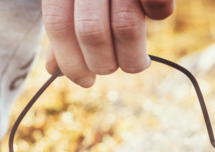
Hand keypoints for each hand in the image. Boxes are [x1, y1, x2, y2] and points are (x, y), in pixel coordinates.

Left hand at [42, 0, 174, 86]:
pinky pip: (158, 6)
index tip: (85, 82)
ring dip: (131, 57)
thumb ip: (65, 25)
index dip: (70, 61)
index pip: (58, 27)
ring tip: (136, 63)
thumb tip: (54, 70)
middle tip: (112, 68)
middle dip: (102, 63)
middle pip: (90, 31)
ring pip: (124, 26)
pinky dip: (159, 16)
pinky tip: (156, 16)